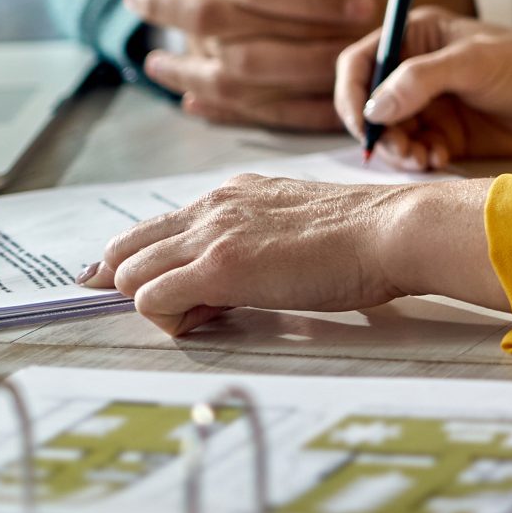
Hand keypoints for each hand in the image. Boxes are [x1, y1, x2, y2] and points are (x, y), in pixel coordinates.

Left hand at [81, 172, 505, 336]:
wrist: (391, 230)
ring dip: (157, 303)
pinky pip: (151, 300)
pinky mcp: (218, 267)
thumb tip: (242, 273)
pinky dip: (168, 319)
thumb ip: (259, 237)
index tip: (120, 283)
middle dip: (130, 285)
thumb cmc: (363, 237)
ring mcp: (213, 233)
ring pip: (130, 275)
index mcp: (234, 193)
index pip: (155, 226)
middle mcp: (214, 205)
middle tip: (167, 310)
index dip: (132, 261)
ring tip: (209, 314)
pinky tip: (212, 318)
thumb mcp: (297, 222)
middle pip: (125, 249)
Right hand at [337, 8, 511, 169]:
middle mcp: (416, 70)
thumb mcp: (474, 63)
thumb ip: (420, 80)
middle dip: (377, 131)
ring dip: (397, 151)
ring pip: (389, 134)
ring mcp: (430, 105)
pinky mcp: (445, 135)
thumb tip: (373, 109)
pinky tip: (438, 160)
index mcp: (417, 36)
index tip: (362, 123)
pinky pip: (413, 152)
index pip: (361, 62)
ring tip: (422, 158)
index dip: (352, 93)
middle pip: (368, 105)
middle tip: (401, 150)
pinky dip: (417, 160)